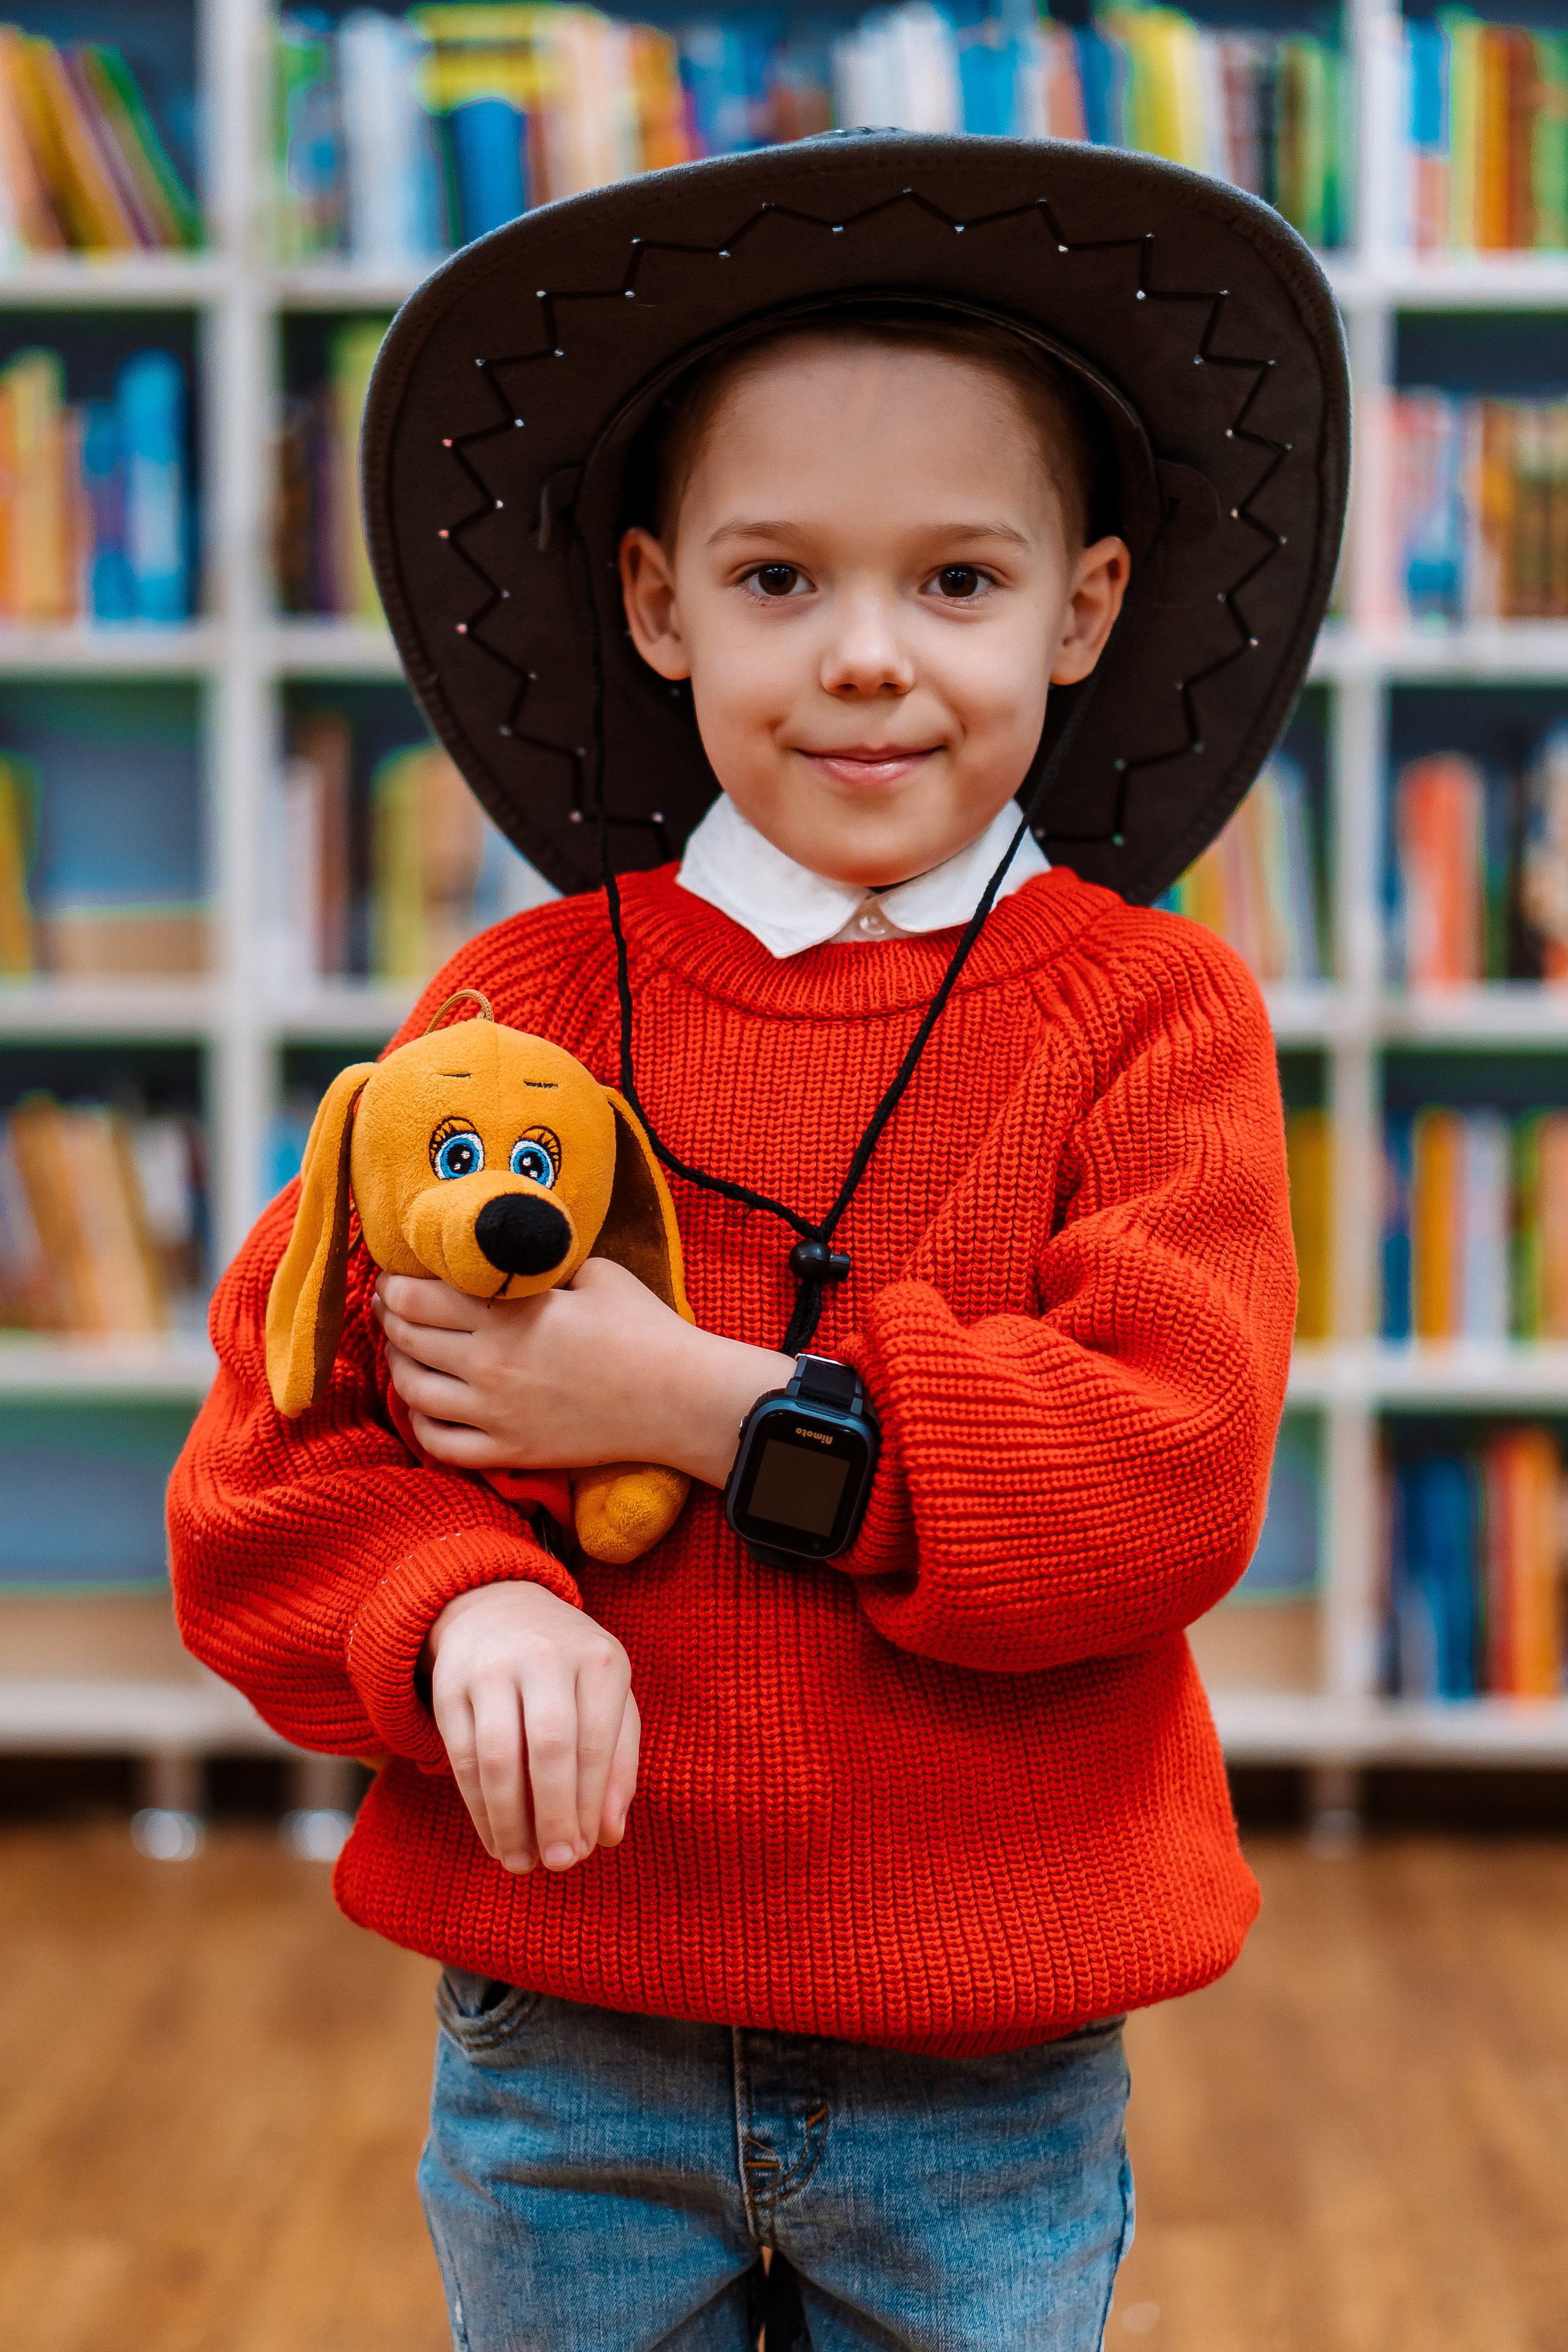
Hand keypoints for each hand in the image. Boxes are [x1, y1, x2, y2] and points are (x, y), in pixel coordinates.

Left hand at [375, 1258, 790, 1488]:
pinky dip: (419, 1423)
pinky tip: (425, 1404)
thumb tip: (504, 1254)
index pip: (416, 1295)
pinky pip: (439, 1444)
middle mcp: (490, 1364)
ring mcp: (496, 1413)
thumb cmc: (642, 1327)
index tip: (396, 1274)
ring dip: (397, 1365)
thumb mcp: (592, 1273)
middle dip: (390, 1316)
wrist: (679, 1397)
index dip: (394, 1282)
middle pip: (405, 1338)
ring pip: (412, 1390)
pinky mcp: (510, 1450)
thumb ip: (537, 1264)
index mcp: (507, 1314)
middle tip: (393, 1305)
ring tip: (404, 1349)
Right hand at [423, 1579, 638, 1874]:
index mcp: (598, 1658)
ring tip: (522, 1863)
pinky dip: (478, 1807)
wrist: (498, 1607)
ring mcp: (492, 1667)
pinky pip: (461, 1756)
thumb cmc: (569, 1670)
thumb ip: (618, 1763)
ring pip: (497, 1757)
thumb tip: (610, 1834)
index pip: (595, 1742)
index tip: (586, 1851)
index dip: (589, 1804)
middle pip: (548, 1748)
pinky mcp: (450, 1685)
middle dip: (553, 1815)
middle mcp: (546, 1654)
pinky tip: (495, 1838)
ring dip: (510, 1821)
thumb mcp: (608, 1698)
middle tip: (559, 1864)